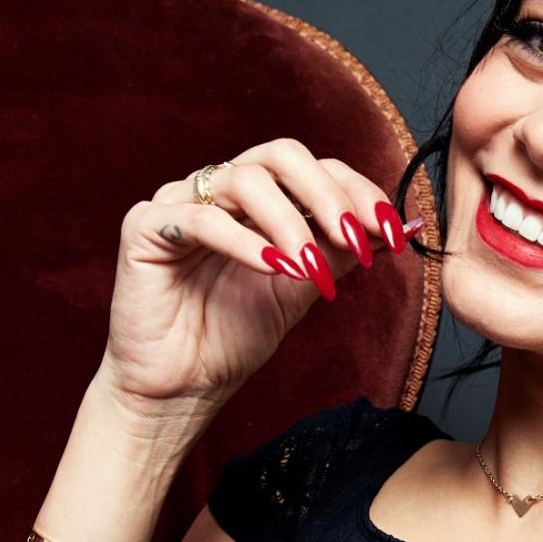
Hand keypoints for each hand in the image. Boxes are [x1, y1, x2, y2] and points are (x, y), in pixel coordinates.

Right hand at [98, 137, 419, 412]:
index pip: (313, 168)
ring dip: (289, 221)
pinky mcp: (144, 227)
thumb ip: (337, 252)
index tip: (392, 230)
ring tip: (309, 267)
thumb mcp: (300, 288)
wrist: (181, 386)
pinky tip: (272, 268)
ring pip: (244, 180)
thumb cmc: (232, 338)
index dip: (356, 191)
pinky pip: (199, 219)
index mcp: (257, 198)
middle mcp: (218, 190)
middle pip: (280, 155)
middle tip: (355, 237)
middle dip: (327, 194)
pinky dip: (243, 241)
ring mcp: (179, 202)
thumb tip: (397, 228)